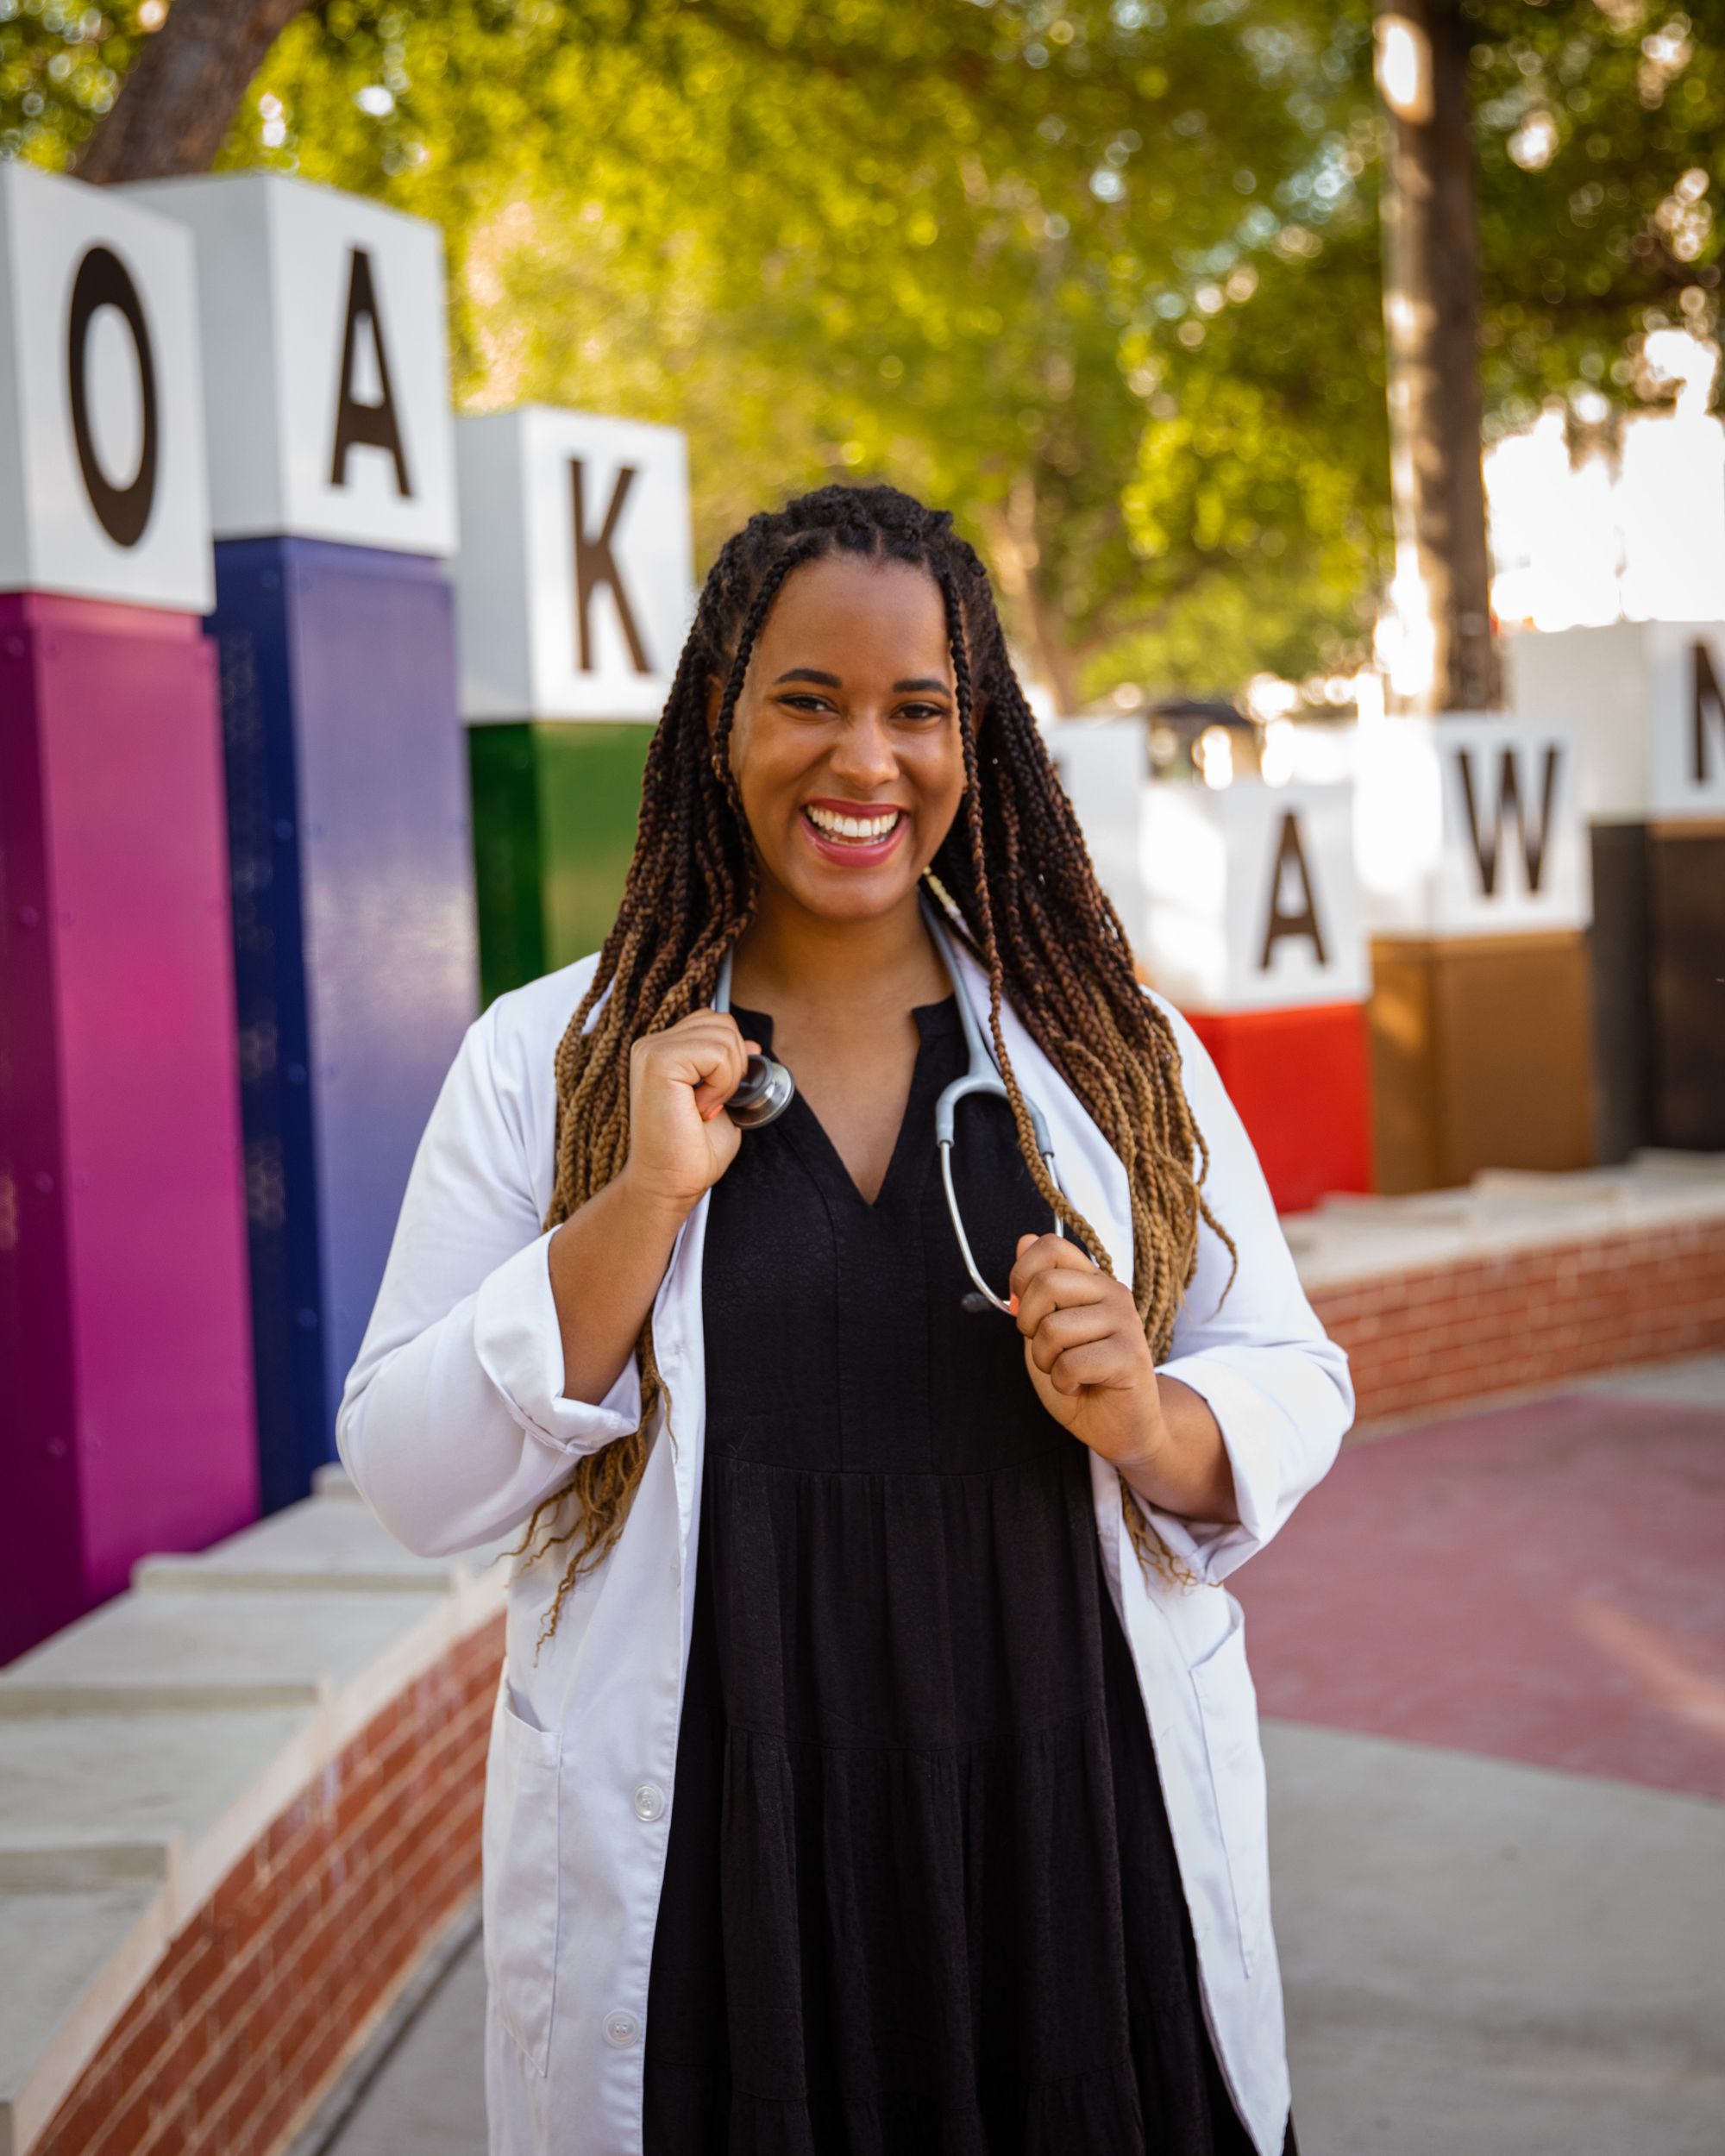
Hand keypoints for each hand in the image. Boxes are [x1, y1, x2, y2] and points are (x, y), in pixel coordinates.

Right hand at [619, 1008, 760, 1216]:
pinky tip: (701, 1108)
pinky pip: (716, 1053)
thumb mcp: (722, 1099)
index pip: (715, 1022)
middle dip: (734, 1065)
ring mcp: (652, 1050)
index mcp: (664, 1049)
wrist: (671, 1183)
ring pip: (724, 1036)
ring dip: (727, 1079)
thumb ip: (732, 1067)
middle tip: (712, 1104)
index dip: (733, 1056)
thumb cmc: (692, 1151)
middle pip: (723, 1022)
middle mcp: (652, 1044)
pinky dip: (721, 1084)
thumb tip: (752, 1045)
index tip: (719, 1097)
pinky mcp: (658, 1061)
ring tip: (704, 1107)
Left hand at [1009, 1232, 1167, 1475]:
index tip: (1022, 1307)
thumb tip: (1024, 1239)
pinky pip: (1071, 1363)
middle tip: (1045, 1348)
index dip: (1022, 1275)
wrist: (1117, 1427)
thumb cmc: (1080, 1377)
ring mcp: (1125, 1322)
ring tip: (1066, 1371)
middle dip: (1028, 1324)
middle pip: (1046, 1284)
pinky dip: (1063, 1382)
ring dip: (1046, 1360)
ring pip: (1053, 1329)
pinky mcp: (1130, 1356)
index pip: (1050, 1246)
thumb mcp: (1044, 1329)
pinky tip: (1079, 1385)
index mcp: (1091, 1281)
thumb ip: (1035, 1289)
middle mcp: (1112, 1293)